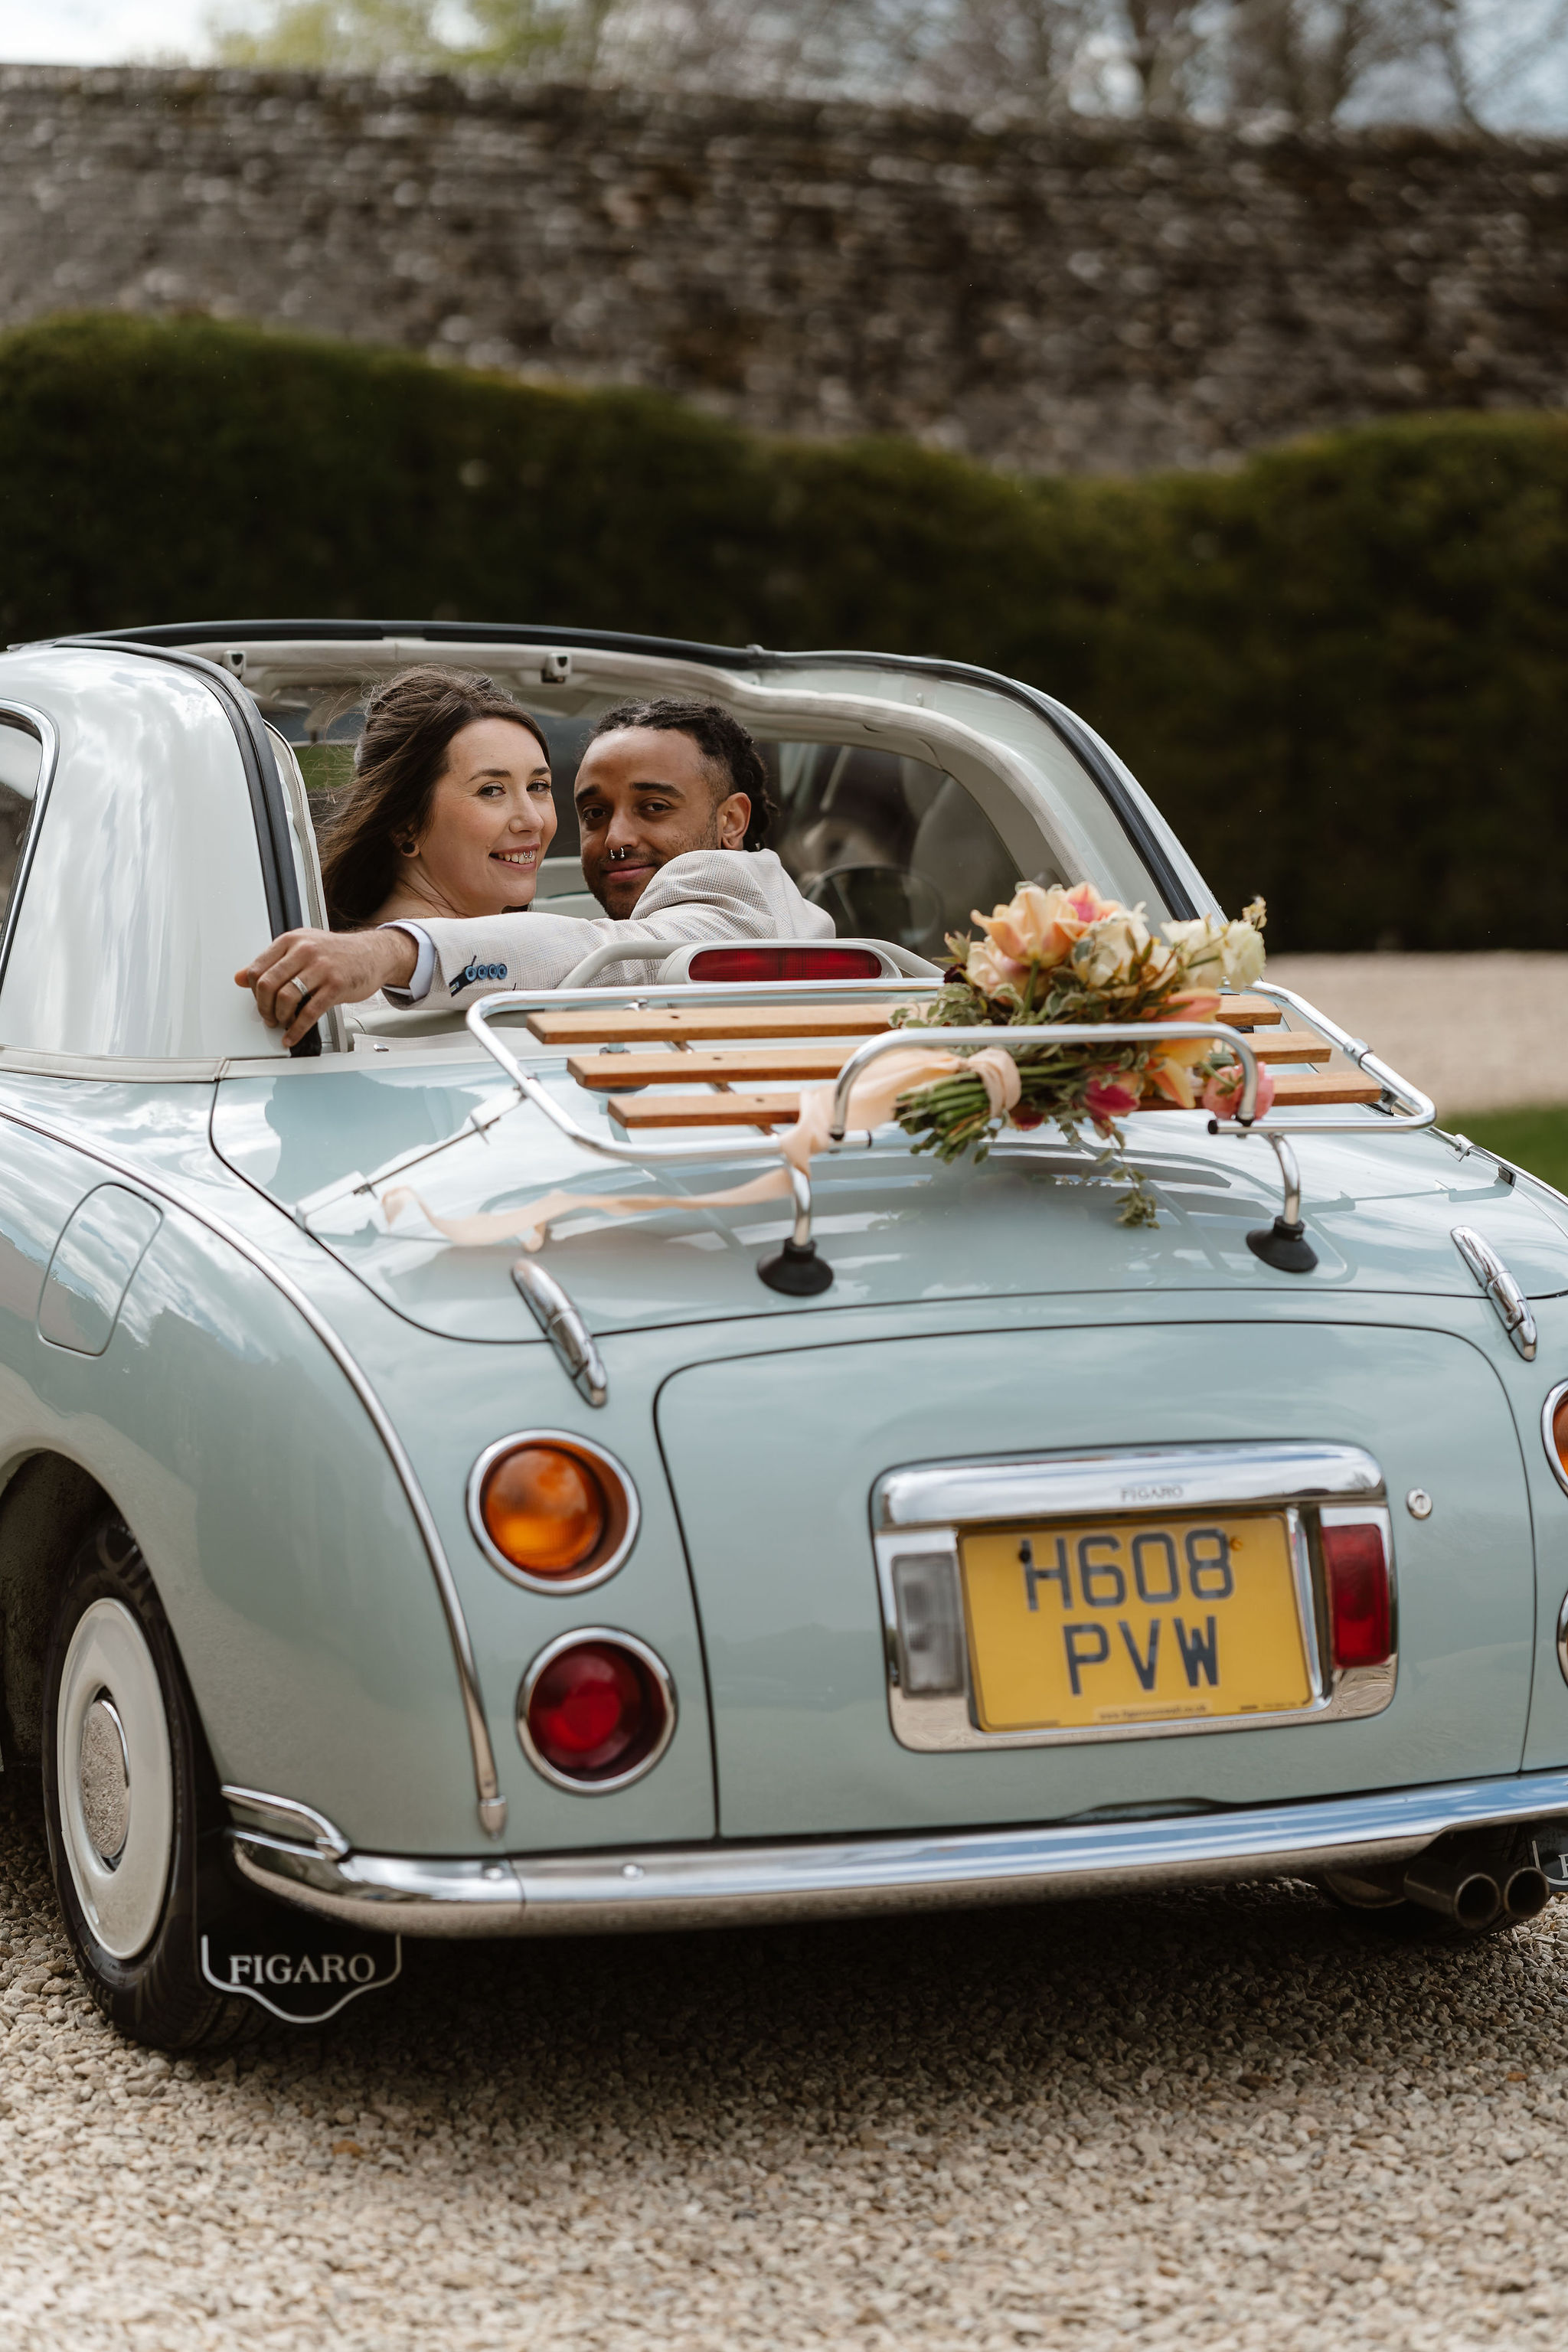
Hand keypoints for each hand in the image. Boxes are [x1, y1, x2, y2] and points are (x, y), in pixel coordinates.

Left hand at [234, 927, 417, 1049]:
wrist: (373, 954)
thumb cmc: (338, 953)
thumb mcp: (301, 948)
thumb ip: (271, 962)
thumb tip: (240, 977)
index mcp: (291, 941)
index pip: (258, 968)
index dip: (253, 991)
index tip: (259, 1001)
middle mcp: (304, 951)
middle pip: (268, 984)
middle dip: (263, 1007)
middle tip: (268, 1017)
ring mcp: (321, 968)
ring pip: (285, 998)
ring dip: (279, 1017)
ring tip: (282, 1023)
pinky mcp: (336, 986)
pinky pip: (309, 1012)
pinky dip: (297, 1029)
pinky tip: (292, 1035)